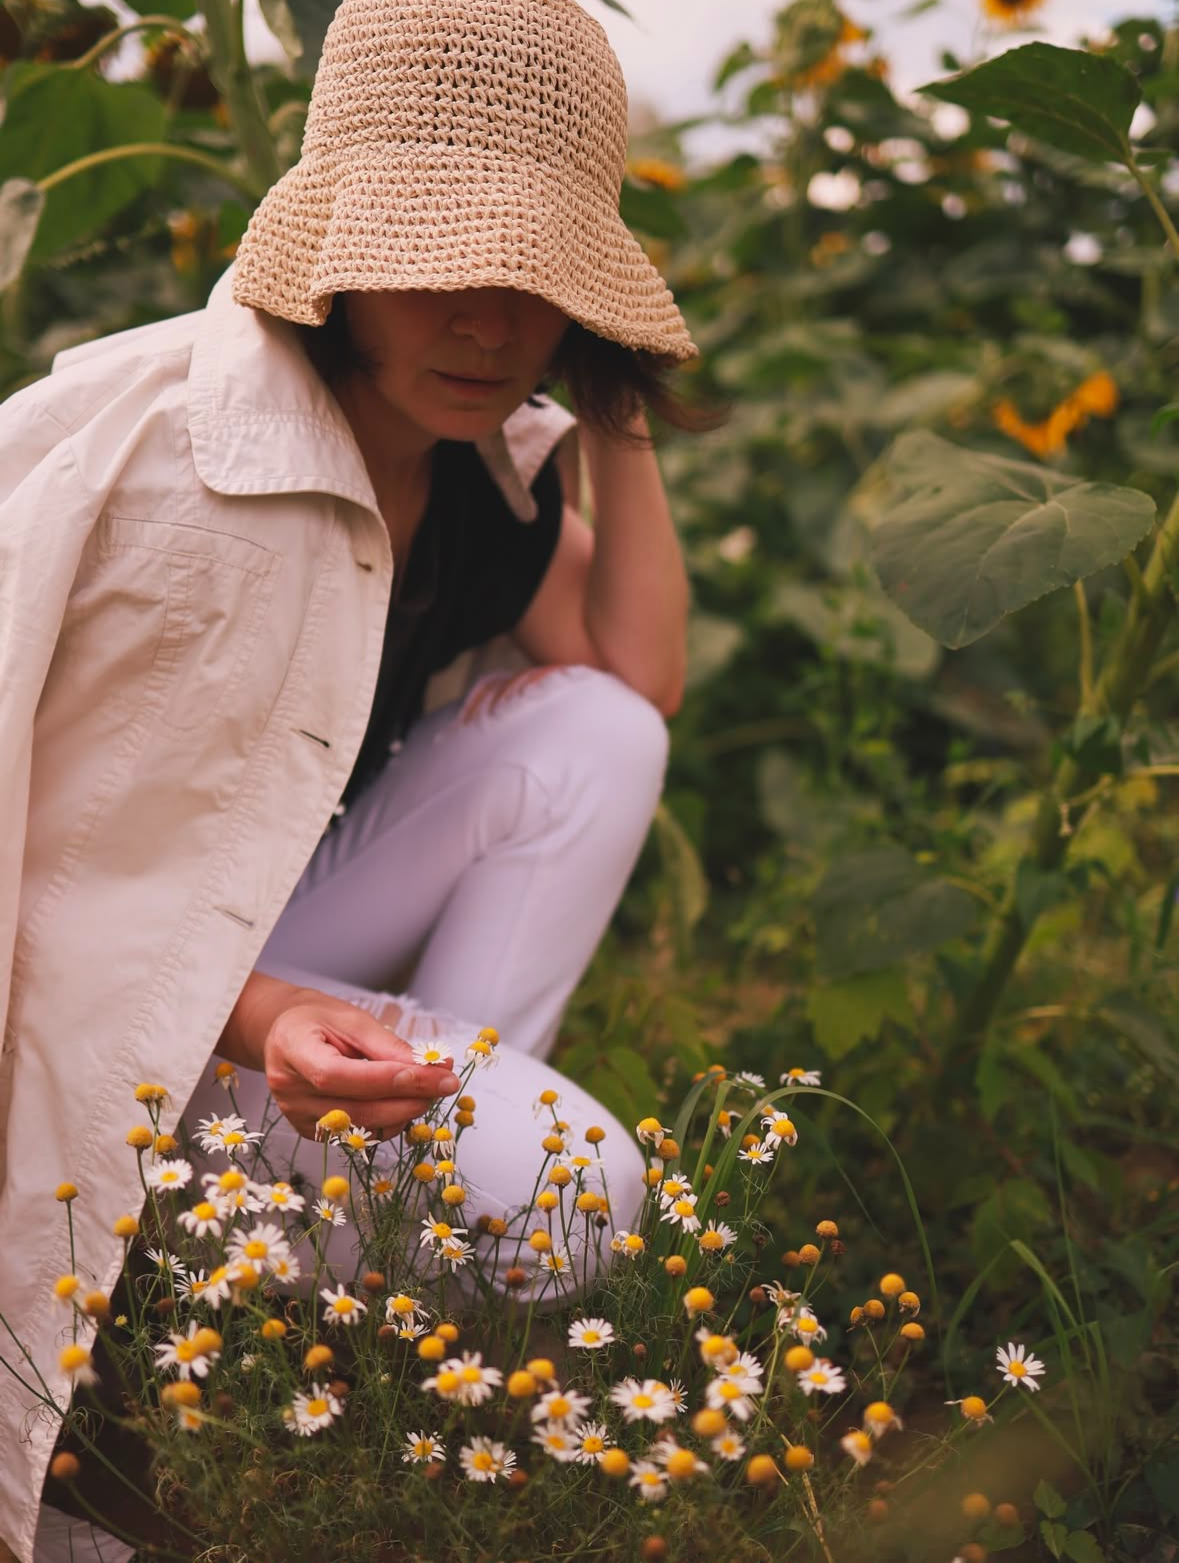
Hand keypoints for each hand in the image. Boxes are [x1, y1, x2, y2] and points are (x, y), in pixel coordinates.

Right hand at [260, 991, 460, 1139]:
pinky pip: (357, 1135)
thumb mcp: (353, 1019)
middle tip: (445, 1085)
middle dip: (408, 1100)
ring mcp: (297, 1116)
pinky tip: (402, 1103)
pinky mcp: (309, 1131)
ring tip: (427, 1091)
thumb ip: (389, 1047)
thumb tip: (434, 1067)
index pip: (340, 1076)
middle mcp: (290, 1091)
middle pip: (354, 1109)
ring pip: (360, 1128)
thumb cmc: (318, 1020)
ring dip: (403, 1114)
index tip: (435, 1076)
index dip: (389, 1080)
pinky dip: (387, 1123)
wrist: (285, 1034)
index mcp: (293, 1050)